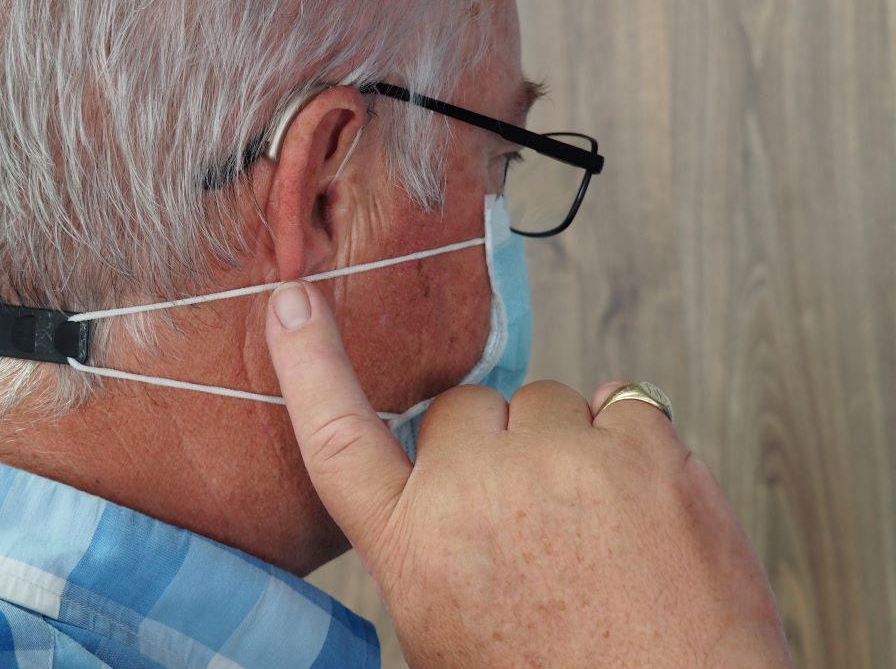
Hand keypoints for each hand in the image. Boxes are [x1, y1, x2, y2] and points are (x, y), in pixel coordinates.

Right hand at [265, 281, 791, 667]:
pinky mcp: (639, 449)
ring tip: (596, 525)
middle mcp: (471, 492)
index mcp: (411, 546)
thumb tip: (443, 484)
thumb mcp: (445, 632)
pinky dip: (634, 439)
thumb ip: (425, 544)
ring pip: (545, 399)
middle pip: (464, 406)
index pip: (336, 435)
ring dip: (565, 440)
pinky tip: (641, 506)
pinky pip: (622, 399)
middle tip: (533, 512)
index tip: (293, 303)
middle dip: (495, 442)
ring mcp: (556, 462)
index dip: (309, 362)